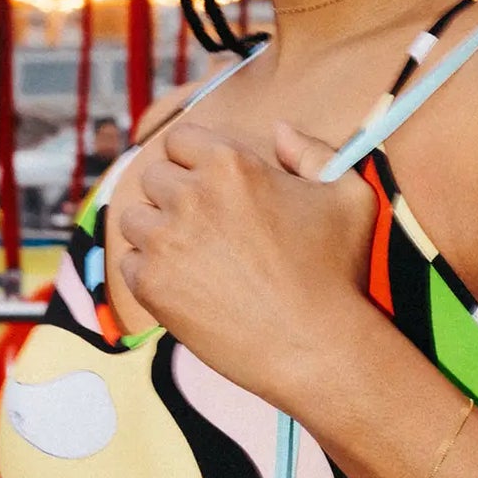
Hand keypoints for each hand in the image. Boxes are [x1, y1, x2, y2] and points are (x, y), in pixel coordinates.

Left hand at [113, 118, 380, 408]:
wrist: (315, 348)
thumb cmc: (337, 273)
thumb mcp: (348, 197)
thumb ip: (313, 153)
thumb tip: (280, 130)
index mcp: (231, 164)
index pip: (180, 139)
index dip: (192, 160)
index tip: (205, 184)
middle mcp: (190, 195)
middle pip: (153, 177)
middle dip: (173, 196)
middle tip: (202, 227)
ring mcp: (166, 241)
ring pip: (133, 219)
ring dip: (155, 232)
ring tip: (189, 256)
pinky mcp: (151, 284)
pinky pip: (128, 263)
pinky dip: (148, 273)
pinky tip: (182, 286)